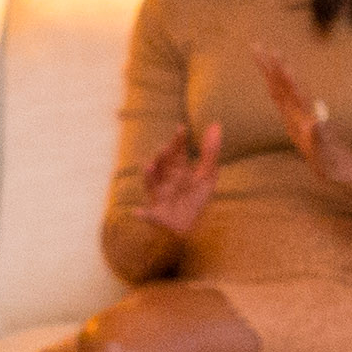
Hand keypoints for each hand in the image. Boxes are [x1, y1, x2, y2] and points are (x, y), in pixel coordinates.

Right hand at [138, 117, 223, 239]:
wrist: (192, 226)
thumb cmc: (197, 198)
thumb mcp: (208, 175)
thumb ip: (211, 151)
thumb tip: (216, 124)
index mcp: (179, 169)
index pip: (178, 152)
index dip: (179, 141)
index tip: (181, 129)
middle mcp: (166, 179)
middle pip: (164, 165)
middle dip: (164, 156)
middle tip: (166, 148)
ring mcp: (159, 194)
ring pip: (152, 183)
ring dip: (150, 176)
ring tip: (150, 167)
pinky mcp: (155, 213)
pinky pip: (146, 214)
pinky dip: (141, 214)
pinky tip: (136, 212)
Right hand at [252, 51, 351, 196]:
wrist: (344, 170)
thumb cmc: (337, 163)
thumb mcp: (328, 153)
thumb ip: (322, 137)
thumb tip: (317, 121)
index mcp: (306, 116)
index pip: (292, 89)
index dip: (283, 73)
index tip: (275, 54)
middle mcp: (302, 112)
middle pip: (283, 83)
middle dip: (270, 64)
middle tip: (257, 44)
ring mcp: (300, 116)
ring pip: (282, 89)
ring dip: (272, 71)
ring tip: (263, 53)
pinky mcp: (298, 123)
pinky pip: (283, 101)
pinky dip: (275, 88)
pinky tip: (271, 83)